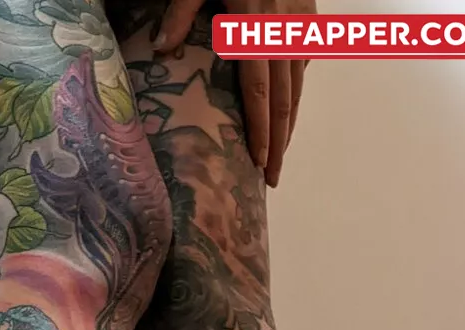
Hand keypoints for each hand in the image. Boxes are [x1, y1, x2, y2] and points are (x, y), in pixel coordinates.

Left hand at [153, 0, 315, 186]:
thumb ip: (181, 12)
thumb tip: (161, 48)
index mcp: (254, 28)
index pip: (260, 92)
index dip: (262, 131)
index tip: (261, 163)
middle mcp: (281, 32)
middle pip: (285, 99)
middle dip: (280, 142)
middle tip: (274, 178)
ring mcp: (298, 24)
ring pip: (298, 84)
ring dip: (291, 123)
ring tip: (282, 155)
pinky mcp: (304, 15)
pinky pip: (302, 58)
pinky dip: (297, 86)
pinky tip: (291, 106)